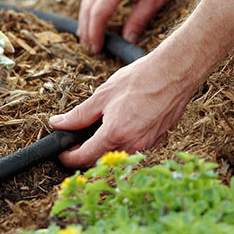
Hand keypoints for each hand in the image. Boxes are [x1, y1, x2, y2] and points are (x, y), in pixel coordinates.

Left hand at [49, 54, 194, 167]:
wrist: (175, 72)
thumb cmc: (141, 79)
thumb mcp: (102, 95)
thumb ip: (78, 115)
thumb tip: (58, 123)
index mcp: (114, 134)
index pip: (84, 158)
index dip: (68, 158)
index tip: (62, 152)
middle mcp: (131, 145)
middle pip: (99, 160)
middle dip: (84, 154)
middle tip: (75, 141)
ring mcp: (146, 145)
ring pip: (116, 156)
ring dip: (102, 149)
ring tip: (96, 130)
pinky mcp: (156, 140)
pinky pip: (132, 148)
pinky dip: (120, 142)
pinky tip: (119, 126)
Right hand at [78, 0, 186, 52]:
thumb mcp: (155, 0)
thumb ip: (138, 21)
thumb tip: (127, 41)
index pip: (99, 13)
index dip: (95, 33)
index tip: (96, 49)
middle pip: (88, 8)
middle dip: (86, 30)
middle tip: (89, 49)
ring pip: (86, 1)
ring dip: (84, 21)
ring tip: (86, 39)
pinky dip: (89, 10)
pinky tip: (91, 21)